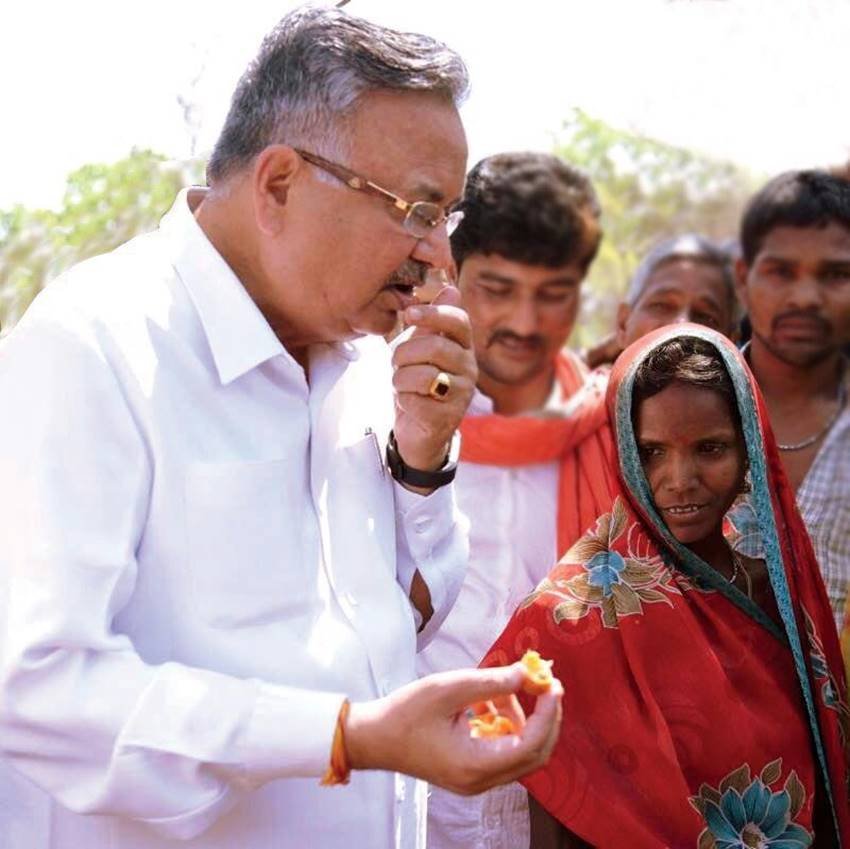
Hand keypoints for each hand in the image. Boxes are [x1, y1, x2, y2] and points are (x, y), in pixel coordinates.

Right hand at [345, 663, 562, 795]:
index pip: (530, 745)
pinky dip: (503, 724)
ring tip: (504, 683)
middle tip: (547, 684)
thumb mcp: (449, 689)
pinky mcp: (469, 770)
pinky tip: (487, 700)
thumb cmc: (406, 713)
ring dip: (520, 715)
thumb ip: (491, 682)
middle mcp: (481, 780)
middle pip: (533, 754)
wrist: (374, 738)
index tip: (553, 685)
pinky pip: (501, 749)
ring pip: (518, 750)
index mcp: (476, 765)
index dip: (548, 715)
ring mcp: (476, 779)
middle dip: (544, 717)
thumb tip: (526, 673)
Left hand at [391, 285, 476, 472]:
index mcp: (463, 347)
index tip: (408, 314)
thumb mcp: (422, 348)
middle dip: (404, 353)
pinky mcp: (447, 418)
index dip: (432, 313)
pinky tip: (408, 404)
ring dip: (400, 379)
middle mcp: (469, 369)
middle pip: (435, 347)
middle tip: (396, 363)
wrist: (419, 429)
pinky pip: (415, 400)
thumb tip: (452, 289)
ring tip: (402, 386)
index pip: (459, 321)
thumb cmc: (418, 383)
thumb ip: (432, 322)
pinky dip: (403, 400)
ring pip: (423, 375)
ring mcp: (461, 395)